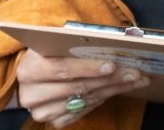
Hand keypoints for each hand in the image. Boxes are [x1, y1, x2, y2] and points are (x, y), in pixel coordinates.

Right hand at [16, 49, 149, 127]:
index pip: (61, 69)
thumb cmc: (46, 53)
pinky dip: (104, 99)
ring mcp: (43, 111)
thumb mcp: (52, 43)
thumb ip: (71, 42)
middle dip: (109, 79)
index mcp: (29, 69)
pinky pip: (84, 111)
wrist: (32, 76)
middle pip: (77, 87)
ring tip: (134, 80)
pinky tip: (118, 89)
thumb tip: (105, 41)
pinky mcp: (54, 122)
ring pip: (85, 101)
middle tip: (133, 72)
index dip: (87, 68)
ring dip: (113, 90)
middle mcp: (32, 94)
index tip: (112, 64)